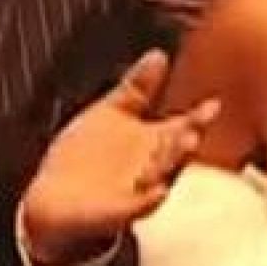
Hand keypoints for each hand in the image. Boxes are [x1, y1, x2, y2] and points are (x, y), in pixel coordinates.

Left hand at [20, 50, 221, 265]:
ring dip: (174, 162)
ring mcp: (139, 189)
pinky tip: (157, 192)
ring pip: (163, 175)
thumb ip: (137, 87)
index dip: (199, 117)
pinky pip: (138, 207)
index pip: (184, 126)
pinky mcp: (120, 212)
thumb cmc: (86, 155)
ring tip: (185, 146)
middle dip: (187, 140)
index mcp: (155, 139)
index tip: (213, 105)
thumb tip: (159, 53)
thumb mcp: (112, 112)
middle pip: (177, 151)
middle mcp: (154, 164)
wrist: (53, 198)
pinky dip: (149, 199)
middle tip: (195, 128)